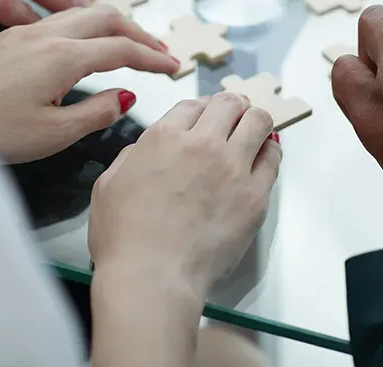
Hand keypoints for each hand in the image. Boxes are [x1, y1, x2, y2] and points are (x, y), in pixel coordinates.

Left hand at [0, 5, 178, 162]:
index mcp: (63, 57)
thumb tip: (124, 96)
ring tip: (129, 45)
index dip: (154, 57)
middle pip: (107, 16)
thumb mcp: (53, 134)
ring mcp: (24, 32)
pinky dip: (85, 27)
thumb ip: (96, 112)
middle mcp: (46, 34)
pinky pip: (59, 19)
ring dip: (113, 24)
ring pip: (81, 13)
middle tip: (160, 52)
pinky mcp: (6, 38)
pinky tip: (84, 46)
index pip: (123, 48)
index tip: (175, 67)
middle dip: (139, 31)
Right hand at [88, 93, 280, 298]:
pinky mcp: (255, 195)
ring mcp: (233, 168)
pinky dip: (270, 151)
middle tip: (233, 118)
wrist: (151, 277)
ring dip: (256, 122)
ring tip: (254, 131)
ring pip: (258, 121)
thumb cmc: (124, 239)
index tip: (207, 116)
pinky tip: (265, 156)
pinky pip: (273, 158)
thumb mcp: (108, 185)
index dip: (202, 108)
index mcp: (163, 136)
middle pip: (230, 104)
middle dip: (232, 107)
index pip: (193, 104)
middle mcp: (202, 143)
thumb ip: (132, 156)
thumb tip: (147, 149)